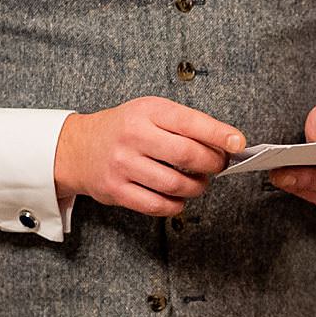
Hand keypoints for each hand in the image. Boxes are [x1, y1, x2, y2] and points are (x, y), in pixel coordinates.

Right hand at [54, 97, 242, 216]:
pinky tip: (180, 198)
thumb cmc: (125, 128)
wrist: (77, 148)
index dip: (219, 134)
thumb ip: (186, 124)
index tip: (238, 143)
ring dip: (197, 187)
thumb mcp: (150, 112)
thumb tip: (227, 143)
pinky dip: (177, 205)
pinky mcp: (116, 190)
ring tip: (199, 183)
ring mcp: (123, 165)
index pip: (191, 122)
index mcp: (147, 111)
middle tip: (219, 166)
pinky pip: (157, 205)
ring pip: (175, 183)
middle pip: (187, 155)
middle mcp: (133, 136)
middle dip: (213, 164)